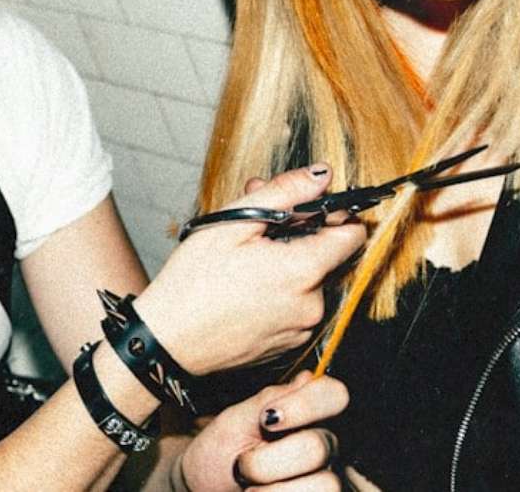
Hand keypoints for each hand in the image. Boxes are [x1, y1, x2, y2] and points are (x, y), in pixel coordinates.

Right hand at [136, 165, 364, 374]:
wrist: (167, 342)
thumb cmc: (193, 282)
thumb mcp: (234, 223)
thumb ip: (285, 193)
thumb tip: (322, 175)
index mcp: (304, 271)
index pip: (353, 235)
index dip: (332, 214)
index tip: (306, 207)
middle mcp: (312, 305)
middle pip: (326, 256)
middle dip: (298, 233)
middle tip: (256, 221)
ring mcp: (300, 329)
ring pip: (309, 281)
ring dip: (286, 261)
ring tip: (243, 253)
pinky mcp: (287, 344)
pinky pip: (295, 306)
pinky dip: (278, 290)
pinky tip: (244, 282)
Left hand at [177, 371, 348, 490]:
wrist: (203, 491)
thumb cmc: (220, 454)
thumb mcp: (236, 422)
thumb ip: (271, 400)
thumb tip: (308, 378)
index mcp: (307, 415)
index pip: (334, 395)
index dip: (306, 405)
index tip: (267, 418)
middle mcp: (325, 445)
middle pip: (320, 446)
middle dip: (268, 461)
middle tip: (242, 464)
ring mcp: (325, 478)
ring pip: (326, 483)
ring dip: (274, 489)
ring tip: (251, 488)